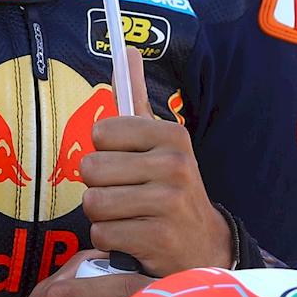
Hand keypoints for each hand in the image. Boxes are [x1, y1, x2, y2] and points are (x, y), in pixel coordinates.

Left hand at [79, 46, 231, 275]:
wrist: (205, 247)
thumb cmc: (170, 188)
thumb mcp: (160, 142)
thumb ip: (136, 97)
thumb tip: (126, 50)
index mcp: (172, 135)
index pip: (100, 132)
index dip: (105, 152)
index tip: (128, 163)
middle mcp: (175, 164)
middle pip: (90, 167)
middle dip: (100, 186)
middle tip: (128, 195)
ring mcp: (168, 202)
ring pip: (93, 202)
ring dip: (104, 216)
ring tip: (131, 216)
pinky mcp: (158, 238)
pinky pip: (102, 234)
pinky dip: (112, 241)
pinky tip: (136, 238)